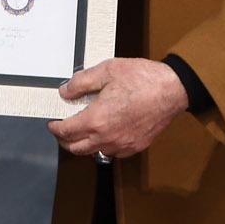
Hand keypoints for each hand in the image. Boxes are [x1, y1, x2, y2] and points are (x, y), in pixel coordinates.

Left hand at [46, 58, 188, 159]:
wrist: (172, 90)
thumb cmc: (142, 79)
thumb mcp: (107, 71)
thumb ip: (82, 82)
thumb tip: (65, 92)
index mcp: (97, 120)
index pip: (66, 131)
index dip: (54, 127)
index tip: (52, 122)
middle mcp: (107, 138)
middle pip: (76, 148)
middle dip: (64, 139)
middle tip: (62, 128)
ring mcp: (122, 145)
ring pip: (93, 152)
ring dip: (83, 144)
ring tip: (81, 130)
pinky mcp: (135, 146)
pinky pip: (112, 152)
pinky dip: (102, 146)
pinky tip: (104, 133)